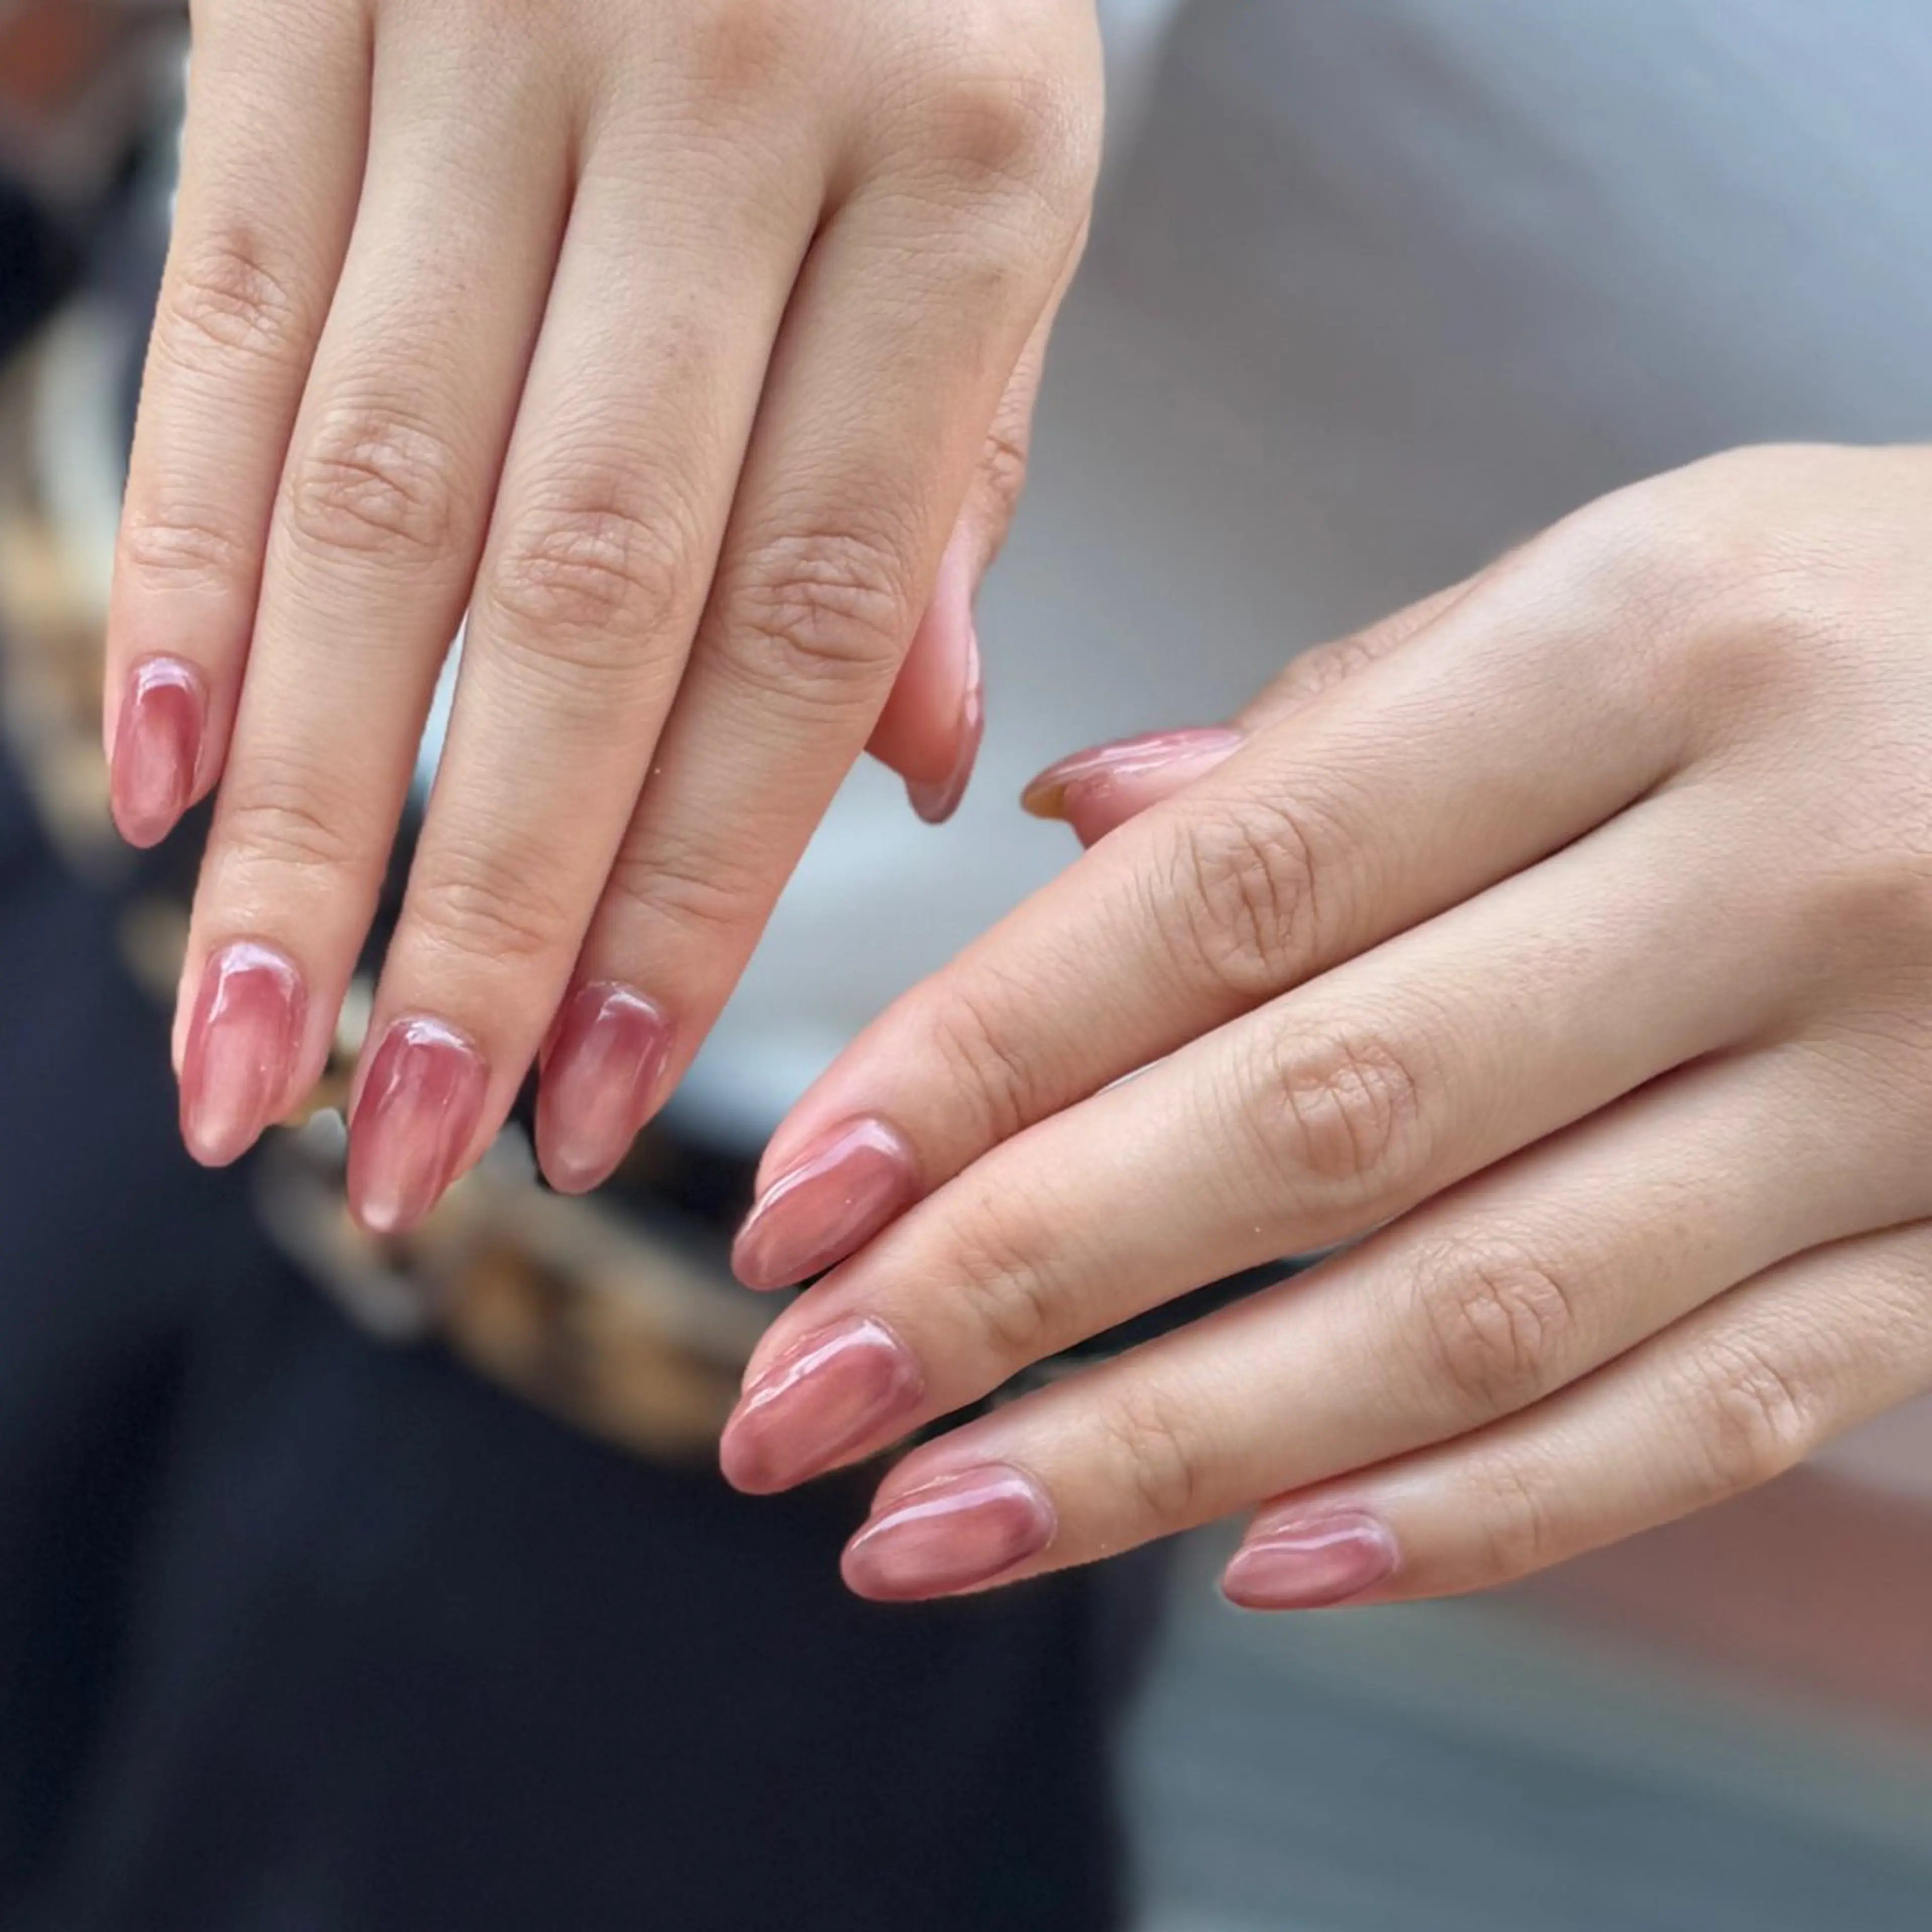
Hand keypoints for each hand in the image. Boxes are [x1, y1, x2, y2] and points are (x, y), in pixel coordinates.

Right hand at [105, 0, 1099, 1227]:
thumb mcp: (1006, 178)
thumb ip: (960, 480)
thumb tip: (917, 776)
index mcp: (962, 169)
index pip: (809, 618)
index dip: (694, 888)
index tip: (607, 1103)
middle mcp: (736, 103)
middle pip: (579, 599)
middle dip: (476, 908)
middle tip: (402, 1149)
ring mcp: (498, 27)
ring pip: (382, 498)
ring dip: (305, 804)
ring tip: (256, 1043)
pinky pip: (235, 317)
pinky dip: (192, 563)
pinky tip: (166, 768)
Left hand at [719, 444, 1931, 1607]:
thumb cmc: (1859, 617)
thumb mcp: (1621, 580)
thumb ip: (1342, 721)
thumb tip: (1069, 832)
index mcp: (1642, 646)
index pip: (1231, 891)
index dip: (983, 1057)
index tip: (794, 1195)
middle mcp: (1774, 871)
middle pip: (1315, 1124)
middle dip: (1012, 1288)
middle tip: (791, 1408)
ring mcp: (1897, 1089)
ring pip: (1476, 1317)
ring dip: (1176, 1453)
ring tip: (938, 1529)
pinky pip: (1705, 1418)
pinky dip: (1474, 1514)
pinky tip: (1263, 1567)